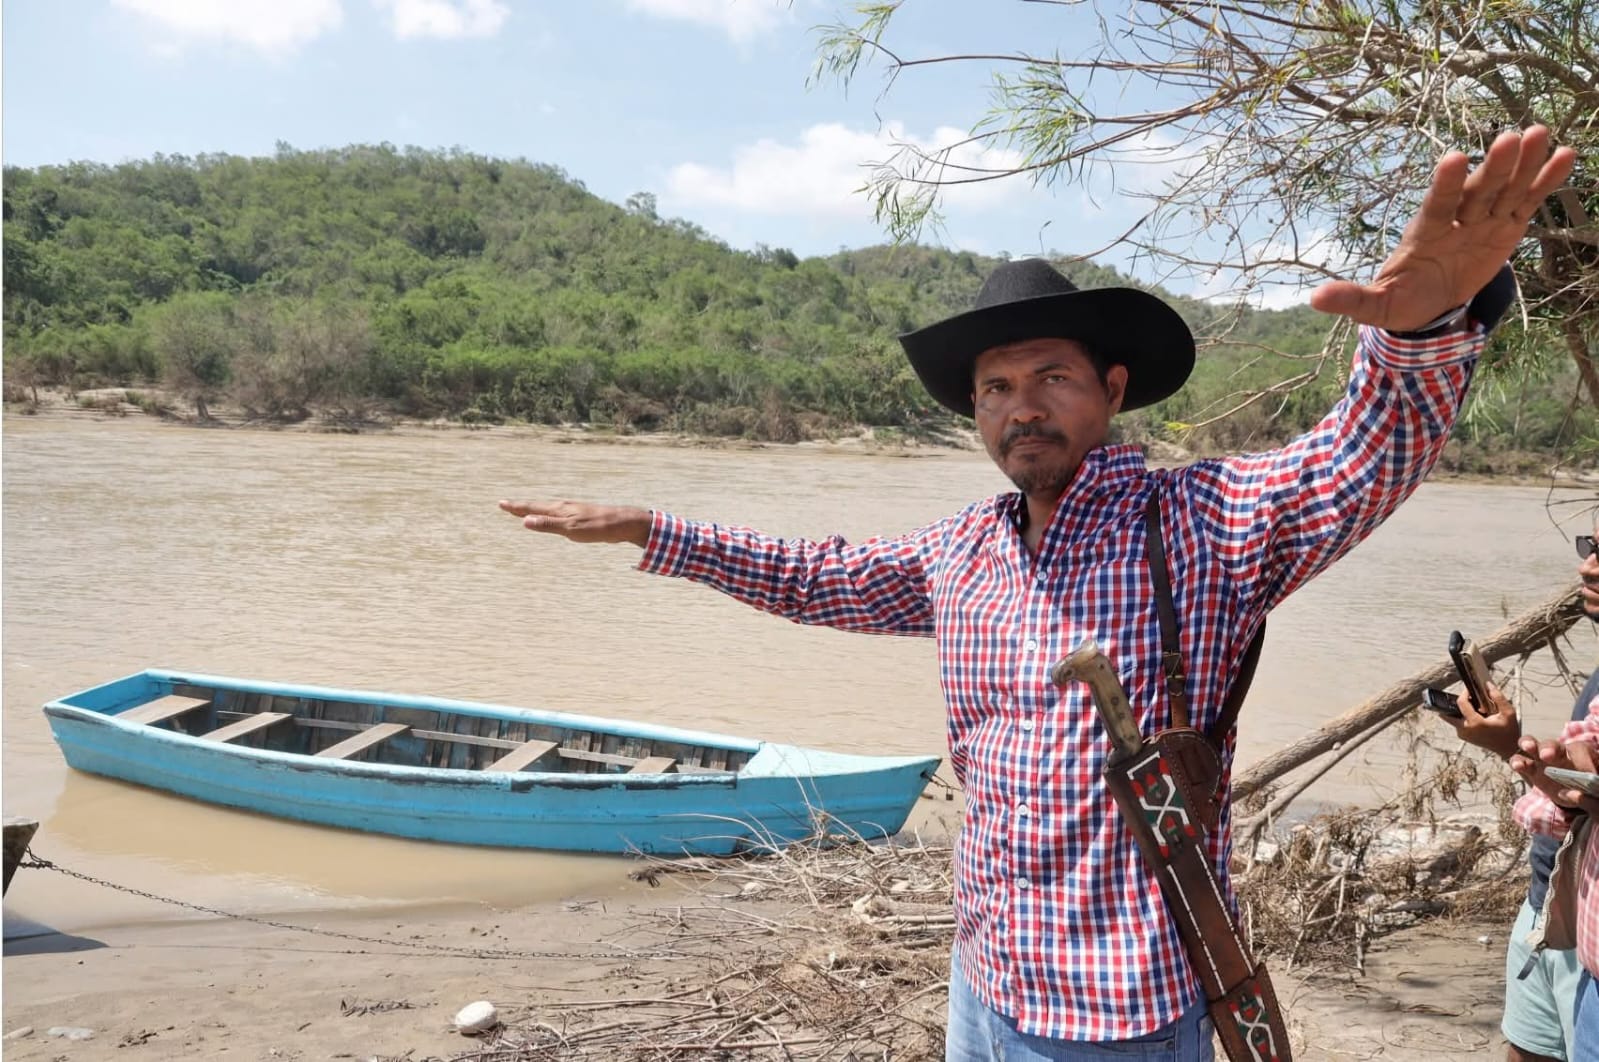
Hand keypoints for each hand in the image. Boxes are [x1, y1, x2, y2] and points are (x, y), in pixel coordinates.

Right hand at [499, 499, 652, 546]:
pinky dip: (546, 514)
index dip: (516, 507)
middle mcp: (563, 507)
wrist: (621, 523)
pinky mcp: (580, 517)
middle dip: (521, 507)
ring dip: (533, 510)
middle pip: (537, 506)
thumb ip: (548, 525)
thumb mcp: (570, 529)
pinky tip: (551, 517)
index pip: (532, 507)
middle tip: (506, 505)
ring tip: (523, 510)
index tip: (501, 503)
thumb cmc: (597, 527)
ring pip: (547, 509)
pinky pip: (556, 514)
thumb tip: (525, 521)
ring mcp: (572, 511)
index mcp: (559, 509)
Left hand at [1310, 126, 1576, 329]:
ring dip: (1523, 164)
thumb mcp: (1376, 306)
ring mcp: (1483, 220)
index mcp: (1424, 233)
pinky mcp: (1506, 226)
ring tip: (1541, 134)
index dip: (1445, 184)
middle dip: (1492, 167)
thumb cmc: (1400, 300)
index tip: (1453, 159)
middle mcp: (1456, 219)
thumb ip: (1353, 300)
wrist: (1428, 303)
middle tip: (1510, 137)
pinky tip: (1565, 156)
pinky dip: (1545, 182)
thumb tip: (1315, 300)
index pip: (1436, 205)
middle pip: (1476, 190)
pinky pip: (1527, 201)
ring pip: (1504, 189)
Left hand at [1447, 681, 1520, 759]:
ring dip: (1460, 710)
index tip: (1470, 689)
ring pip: (1452, 717)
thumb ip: (1498, 697)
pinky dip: (1463, 717)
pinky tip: (1476, 715)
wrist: (1508, 748)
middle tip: (1469, 699)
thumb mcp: (1508, 712)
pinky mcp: (1463, 736)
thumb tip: (1488, 685)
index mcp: (1475, 723)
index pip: (1461, 702)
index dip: (1464, 693)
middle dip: (1456, 702)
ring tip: (1476, 709)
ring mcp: (1462, 734)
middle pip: (1448, 711)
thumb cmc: (1509, 731)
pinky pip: (1457, 723)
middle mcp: (1465, 729)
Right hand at [1510, 735, 1598, 809]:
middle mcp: (1561, 752)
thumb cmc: (1588, 787)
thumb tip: (1576, 796)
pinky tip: (1518, 766)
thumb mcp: (1595, 792)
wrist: (1576, 792)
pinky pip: (1521, 761)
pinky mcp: (1531, 768)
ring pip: (1533, 745)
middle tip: (1547, 755)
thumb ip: (1590, 797)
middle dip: (1550, 748)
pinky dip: (1518, 762)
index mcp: (1582, 753)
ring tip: (1528, 748)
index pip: (1581, 751)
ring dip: (1529, 744)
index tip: (1586, 773)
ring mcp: (1542, 758)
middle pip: (1554, 745)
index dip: (1582, 760)